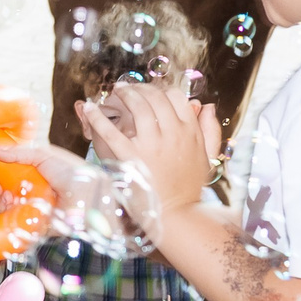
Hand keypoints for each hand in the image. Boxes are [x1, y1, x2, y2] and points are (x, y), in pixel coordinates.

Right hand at [0, 136, 154, 247]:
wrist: (89, 196)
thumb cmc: (73, 173)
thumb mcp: (45, 155)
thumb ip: (19, 152)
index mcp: (39, 174)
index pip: (12, 173)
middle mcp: (35, 191)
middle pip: (6, 189)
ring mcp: (34, 207)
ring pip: (7, 204)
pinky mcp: (33, 222)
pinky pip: (13, 218)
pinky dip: (5, 210)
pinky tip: (5, 200)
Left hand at [77, 83, 220, 220]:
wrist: (177, 213)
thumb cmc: (189, 186)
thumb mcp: (207, 157)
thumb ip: (210, 130)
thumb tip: (206, 105)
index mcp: (190, 132)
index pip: (176, 98)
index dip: (161, 89)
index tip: (151, 90)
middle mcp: (172, 134)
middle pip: (156, 98)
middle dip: (140, 88)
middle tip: (128, 87)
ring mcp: (152, 144)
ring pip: (138, 106)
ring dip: (125, 93)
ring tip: (116, 90)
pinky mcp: (131, 157)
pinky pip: (111, 131)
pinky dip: (98, 117)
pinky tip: (89, 108)